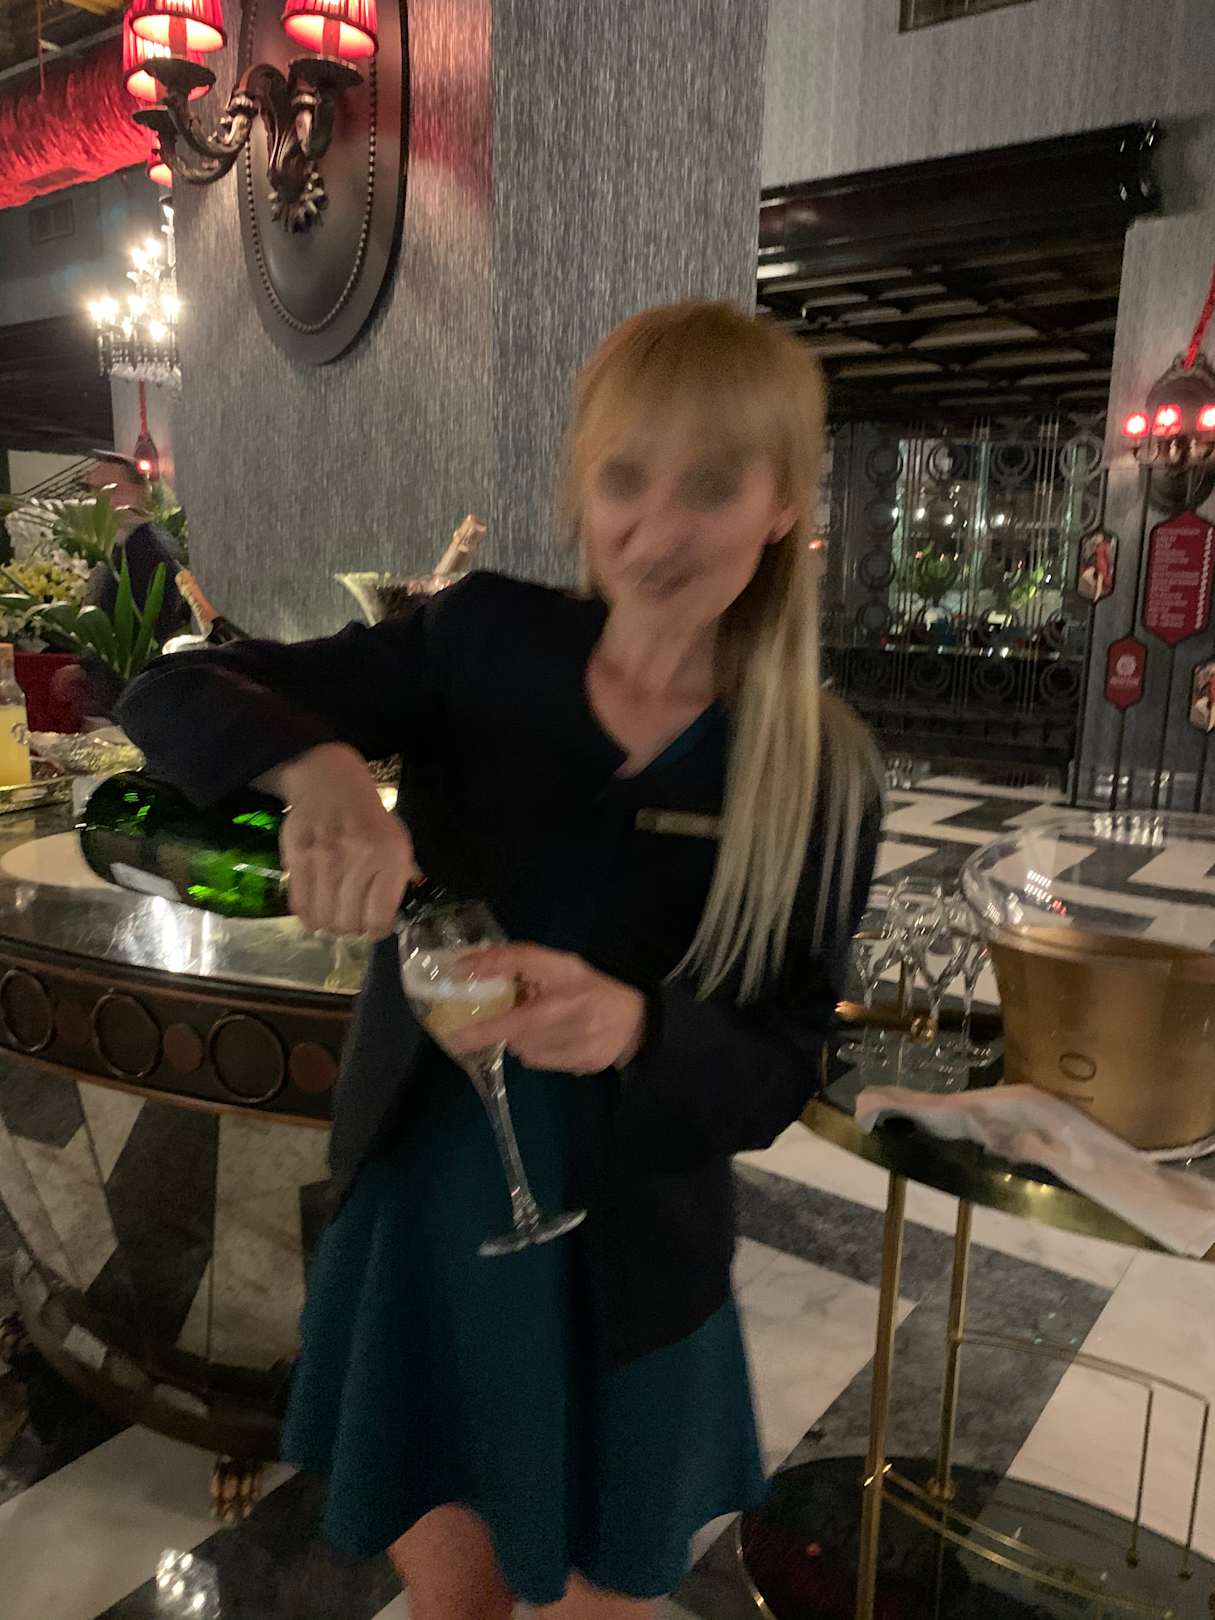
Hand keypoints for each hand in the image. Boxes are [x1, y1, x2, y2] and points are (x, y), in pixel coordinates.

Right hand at [277, 742, 416, 937]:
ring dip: (329, 925)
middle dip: (352, 929)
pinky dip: (308, 917)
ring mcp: (325, 858)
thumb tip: (385, 922)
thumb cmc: (368, 819)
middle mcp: (359, 858)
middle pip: (349, 922)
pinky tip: (315, 914)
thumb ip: (396, 881)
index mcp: (390, 857)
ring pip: (324, 918)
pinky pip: (300, 904)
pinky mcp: (298, 856)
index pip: (379, 918)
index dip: (376, 930)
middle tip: (351, 921)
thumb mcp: (397, 843)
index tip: (373, 928)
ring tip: (333, 916)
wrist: (331, 784)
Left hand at [447, 945, 645, 1074]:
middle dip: (492, 1029)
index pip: (522, 958)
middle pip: (514, 1024)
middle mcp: (572, 1004)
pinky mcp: (581, 1061)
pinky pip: (537, 1061)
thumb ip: (525, 967)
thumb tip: (476, 971)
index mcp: (566, 973)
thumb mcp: (562, 968)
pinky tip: (552, 1042)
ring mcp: (579, 1037)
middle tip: (485, 1028)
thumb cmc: (591, 990)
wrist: (635, 1024)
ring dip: (518, 1040)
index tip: (458, 971)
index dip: (489, 963)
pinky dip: (534, 1053)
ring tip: (536, 1029)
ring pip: (523, 1047)